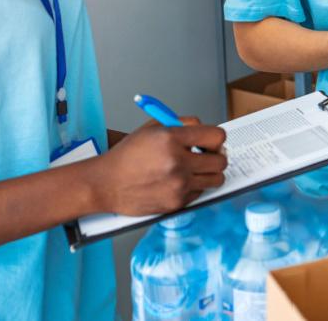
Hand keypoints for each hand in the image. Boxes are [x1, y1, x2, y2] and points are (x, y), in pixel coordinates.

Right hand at [88, 123, 226, 215]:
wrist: (106, 183)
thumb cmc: (127, 156)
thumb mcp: (152, 128)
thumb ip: (182, 124)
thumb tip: (205, 129)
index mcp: (172, 138)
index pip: (217, 137)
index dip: (216, 139)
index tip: (212, 142)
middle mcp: (177, 162)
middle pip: (221, 161)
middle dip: (217, 156)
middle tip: (208, 156)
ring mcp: (178, 184)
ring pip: (216, 179)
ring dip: (210, 174)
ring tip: (196, 169)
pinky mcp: (176, 203)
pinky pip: (200, 193)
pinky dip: (194, 188)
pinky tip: (178, 182)